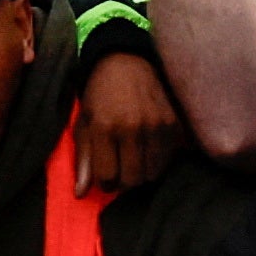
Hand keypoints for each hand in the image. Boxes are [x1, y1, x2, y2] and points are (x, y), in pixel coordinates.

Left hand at [73, 52, 180, 192]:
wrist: (126, 61)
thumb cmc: (99, 94)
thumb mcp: (84, 122)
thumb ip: (84, 158)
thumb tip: (81, 194)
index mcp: (105, 127)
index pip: (107, 176)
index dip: (104, 182)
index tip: (105, 175)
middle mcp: (132, 128)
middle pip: (133, 179)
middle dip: (124, 182)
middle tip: (120, 170)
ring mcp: (156, 125)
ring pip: (153, 173)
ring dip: (142, 173)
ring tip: (133, 159)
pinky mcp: (174, 123)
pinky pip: (169, 158)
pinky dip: (158, 160)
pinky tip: (148, 149)